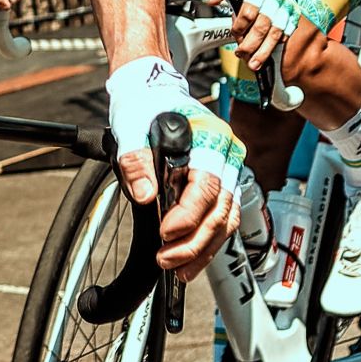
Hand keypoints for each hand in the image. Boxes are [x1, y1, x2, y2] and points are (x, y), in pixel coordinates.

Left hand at [106, 56, 241, 280]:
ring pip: (226, 220)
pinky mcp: (222, 183)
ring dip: (203, 250)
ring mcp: (228, 170)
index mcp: (211, 138)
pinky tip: (190, 258)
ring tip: (178, 269)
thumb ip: (136, 163)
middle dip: (194, 243)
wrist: (152, 93)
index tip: (165, 234)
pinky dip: (207, 242)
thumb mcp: (131, 129)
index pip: (206, 188)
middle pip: (220, 211)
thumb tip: (145, 196)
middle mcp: (228, 155)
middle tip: (166, 259)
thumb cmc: (145, 107)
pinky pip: (222, 218)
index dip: (187, 217)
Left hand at [228, 0, 302, 71]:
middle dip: (251, 44)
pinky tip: (266, 54)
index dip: (240, 26)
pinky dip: (277, 45)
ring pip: (276, 33)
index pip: (249, 11)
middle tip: (241, 54)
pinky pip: (286, 34)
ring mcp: (286, 7)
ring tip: (254, 64)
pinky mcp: (293, 15)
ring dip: (264, 51)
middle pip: (262, 25)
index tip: (234, 33)